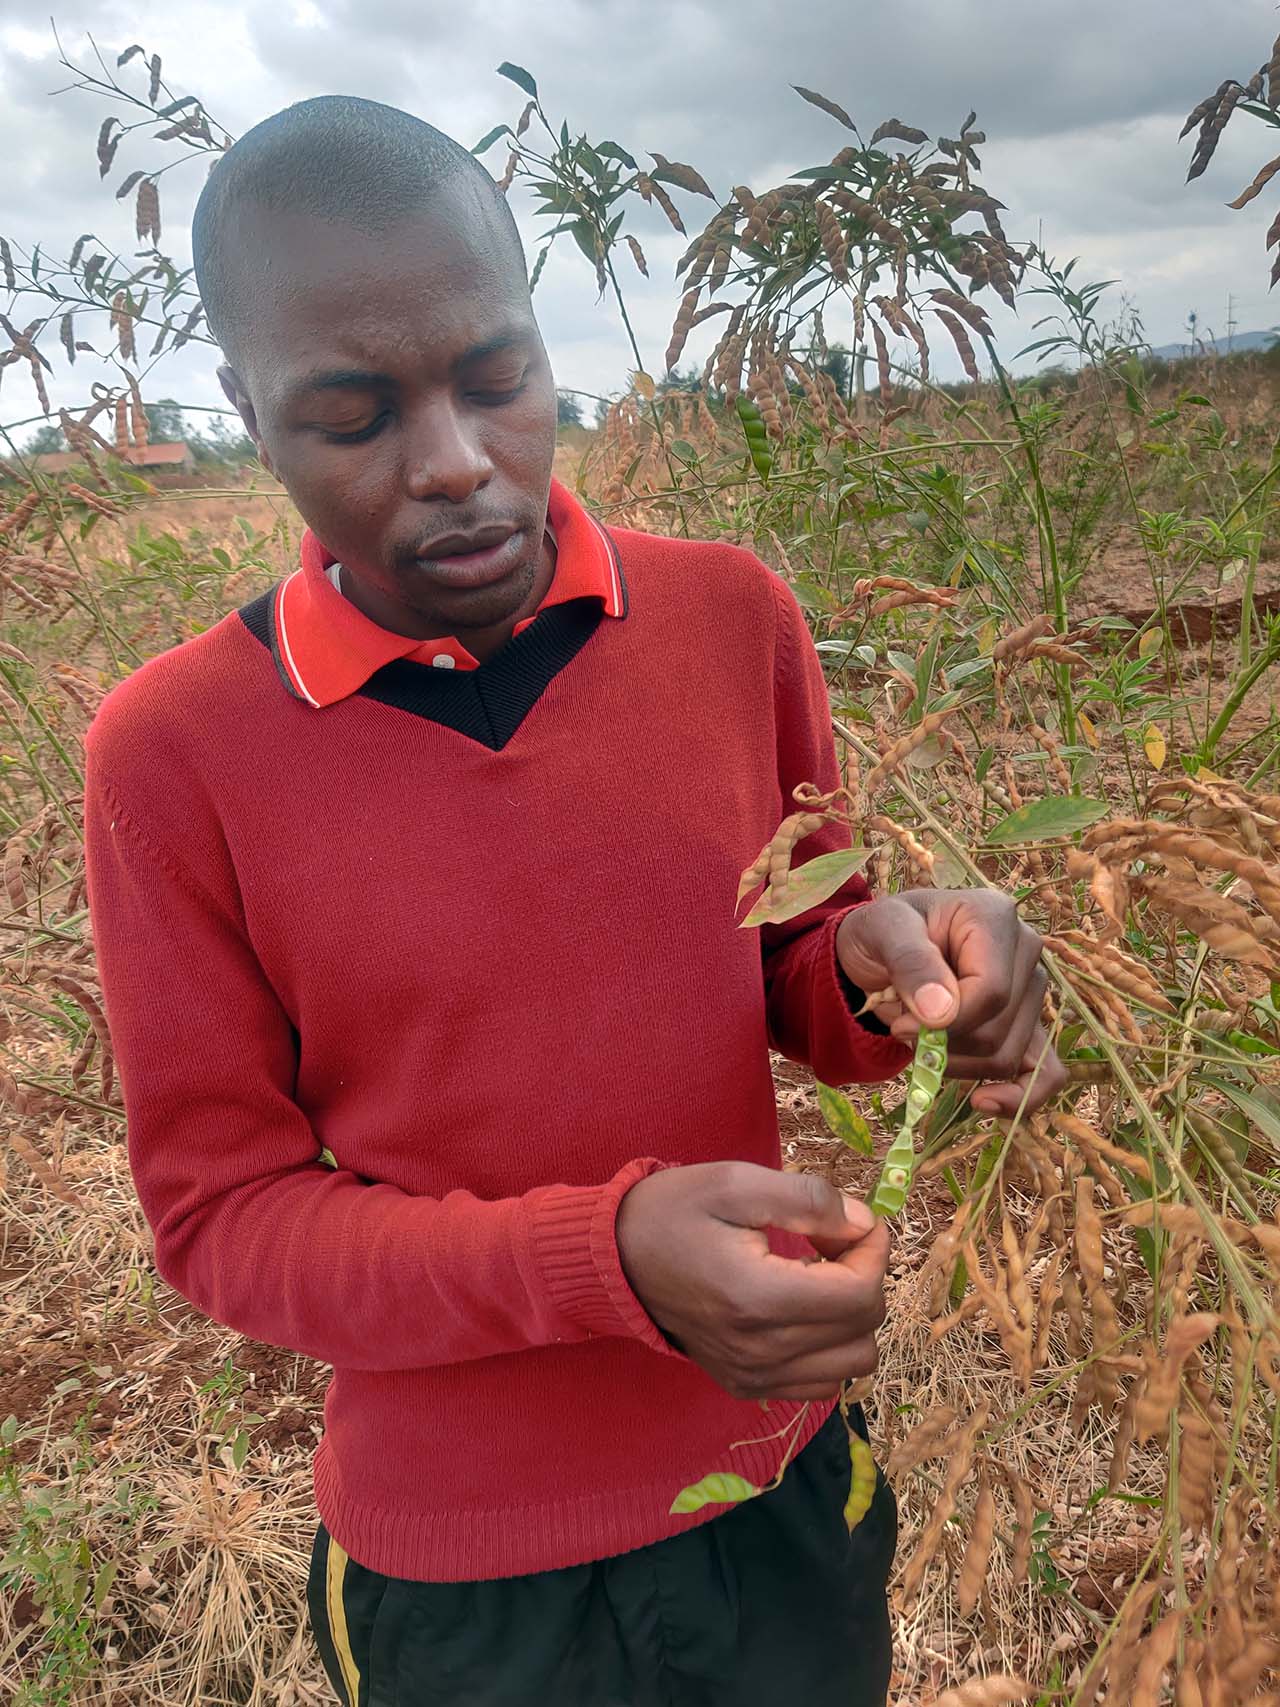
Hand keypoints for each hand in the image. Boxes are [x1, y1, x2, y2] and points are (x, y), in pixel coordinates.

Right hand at [616, 1161, 888, 1400]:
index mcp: (758, 1299)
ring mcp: (753, 1376)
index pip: (861, 1296)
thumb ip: (809, 1200)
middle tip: (829, 1241)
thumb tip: (863, 1223)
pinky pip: (820, 1383)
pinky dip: (828, 1347)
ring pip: (852, 1363)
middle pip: (864, 1330)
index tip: (852, 1221)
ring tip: (816, 1275)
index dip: (873, 1251)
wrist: (614, 1258)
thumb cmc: (674, 1211)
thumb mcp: (737, 1183)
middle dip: (864, 1276)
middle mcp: (760, 1351)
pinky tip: (800, 1308)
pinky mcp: (745, 1385)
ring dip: (850, 1316)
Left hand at [836, 889, 1066, 1118]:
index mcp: (995, 917)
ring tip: (920, 1041)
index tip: (900, 1025)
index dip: (946, 1022)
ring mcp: (1031, 989)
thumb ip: (910, 963)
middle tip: (900, 1029)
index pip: (991, 992)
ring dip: (956, 1065)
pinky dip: (1019, 1097)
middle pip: (997, 1030)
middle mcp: (1026, 951)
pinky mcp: (1028, 1022)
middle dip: (943, 1045)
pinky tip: (983, 1103)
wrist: (881, 947)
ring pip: (1008, 1056)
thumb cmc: (883, 931)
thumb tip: (942, 1014)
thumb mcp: (882, 931)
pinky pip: (1045, 1072)